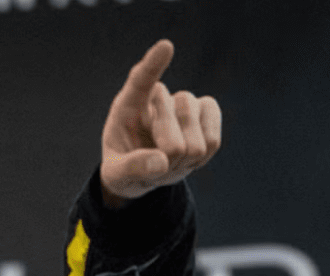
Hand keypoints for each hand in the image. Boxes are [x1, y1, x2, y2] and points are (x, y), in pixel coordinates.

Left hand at [100, 39, 221, 207]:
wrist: (145, 172)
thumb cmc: (125, 167)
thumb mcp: (116, 175)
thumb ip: (131, 168)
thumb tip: (162, 162)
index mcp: (127, 107)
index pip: (141, 80)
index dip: (153, 64)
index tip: (166, 47)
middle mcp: (158, 99)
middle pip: (177, 111)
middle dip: (168, 145)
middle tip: (155, 162)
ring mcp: (184, 105)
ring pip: (196, 132)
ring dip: (183, 156)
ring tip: (169, 160)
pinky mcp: (207, 114)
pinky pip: (213, 140)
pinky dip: (201, 157)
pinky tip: (188, 158)